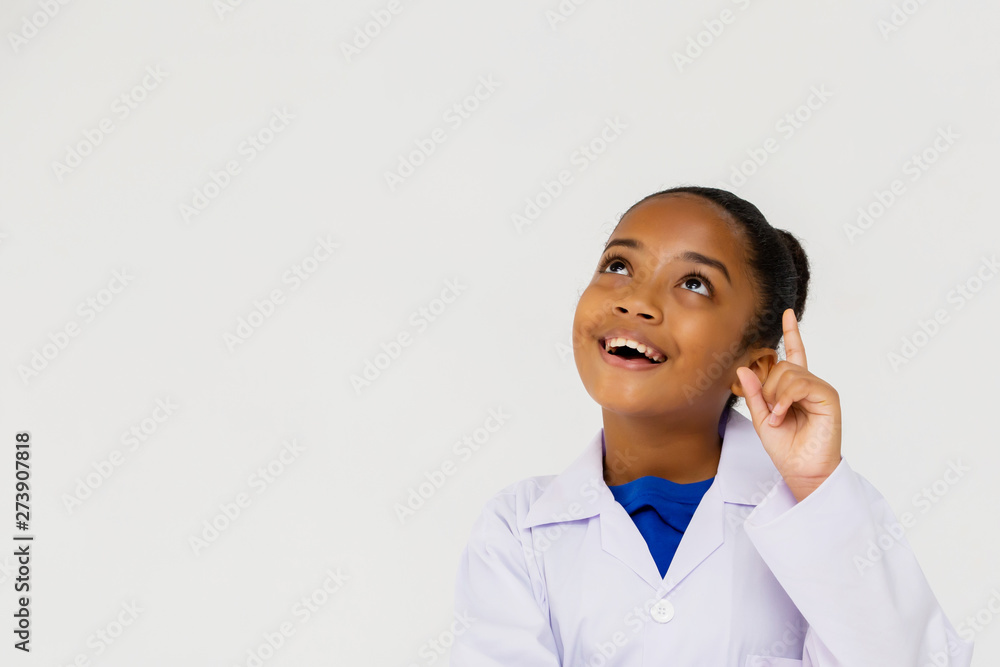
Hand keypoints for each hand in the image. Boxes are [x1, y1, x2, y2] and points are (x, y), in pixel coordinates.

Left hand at [736, 308, 842, 501]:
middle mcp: (810, 384)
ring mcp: (820, 389)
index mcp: (794, 387)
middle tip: (772, 413)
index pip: (794, 354)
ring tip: (779, 417)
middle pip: (782, 366)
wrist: (801, 470)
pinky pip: (800, 383)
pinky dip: (785, 399)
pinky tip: (784, 415)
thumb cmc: (785, 447)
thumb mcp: (761, 417)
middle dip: (768, 388)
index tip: (787, 313)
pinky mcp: (828, 397)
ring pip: (789, 373)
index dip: (792, 333)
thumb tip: (743, 367)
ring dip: (776, 396)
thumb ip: (754, 393)